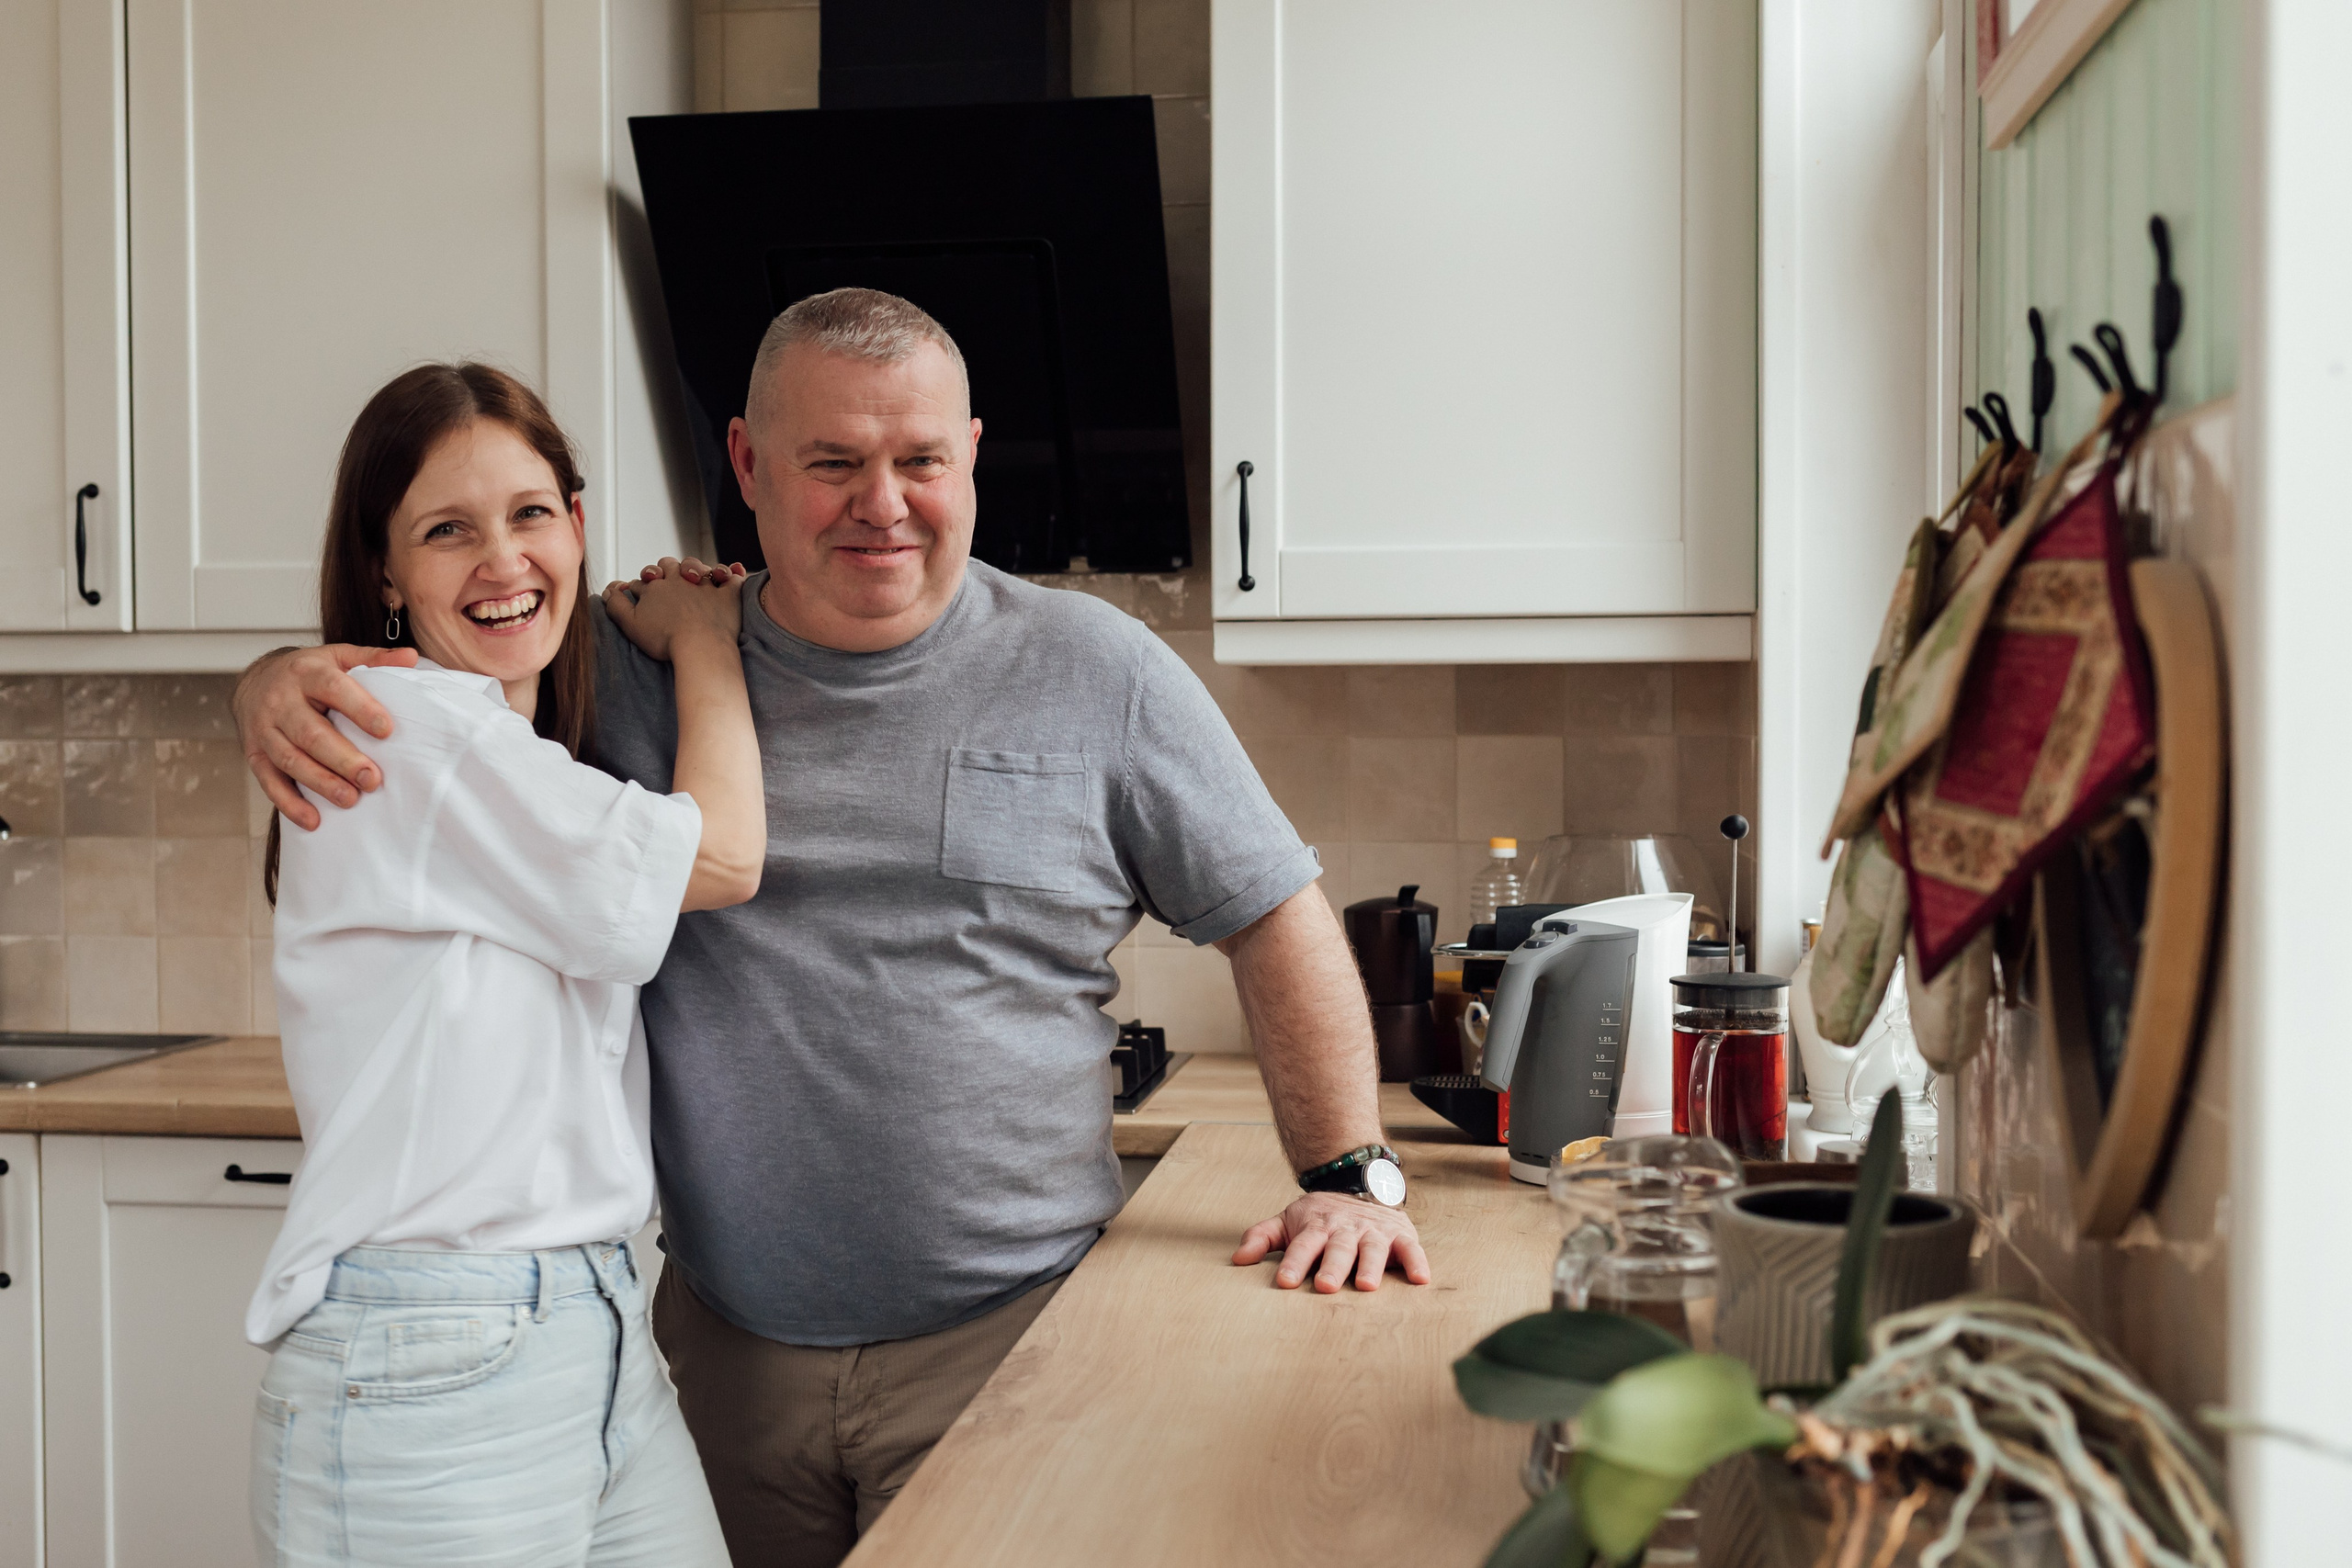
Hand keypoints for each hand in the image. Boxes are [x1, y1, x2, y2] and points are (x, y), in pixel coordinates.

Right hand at [235, 643, 418, 828]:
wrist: (255, 680)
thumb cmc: (308, 673)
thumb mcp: (338, 657)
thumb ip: (373, 659)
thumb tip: (412, 658)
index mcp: (306, 673)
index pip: (333, 689)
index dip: (360, 709)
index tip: (387, 730)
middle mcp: (280, 701)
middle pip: (310, 733)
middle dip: (342, 759)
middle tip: (373, 779)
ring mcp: (264, 730)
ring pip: (290, 760)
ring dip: (320, 782)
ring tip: (350, 799)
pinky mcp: (254, 755)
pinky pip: (269, 782)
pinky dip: (290, 804)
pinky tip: (313, 820)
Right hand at [604, 557, 746, 661]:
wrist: (699, 646)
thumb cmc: (664, 639)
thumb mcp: (631, 624)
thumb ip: (616, 605)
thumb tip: (607, 590)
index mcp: (656, 586)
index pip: (644, 581)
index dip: (639, 586)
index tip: (638, 592)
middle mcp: (679, 580)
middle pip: (668, 565)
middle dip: (664, 569)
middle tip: (664, 579)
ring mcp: (705, 585)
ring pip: (697, 566)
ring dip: (693, 567)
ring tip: (693, 576)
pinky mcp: (727, 595)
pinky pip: (732, 578)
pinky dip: (732, 574)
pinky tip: (734, 572)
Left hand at [1232, 1194, 1431, 1292]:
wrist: (1359, 1182)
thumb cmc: (1320, 1217)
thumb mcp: (1289, 1221)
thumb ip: (1262, 1237)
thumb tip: (1237, 1259)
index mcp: (1316, 1228)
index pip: (1302, 1246)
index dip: (1293, 1263)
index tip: (1283, 1282)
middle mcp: (1345, 1230)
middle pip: (1338, 1249)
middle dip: (1331, 1266)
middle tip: (1324, 1285)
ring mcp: (1374, 1232)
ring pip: (1372, 1249)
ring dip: (1370, 1266)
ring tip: (1366, 1286)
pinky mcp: (1400, 1236)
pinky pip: (1410, 1249)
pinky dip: (1416, 1262)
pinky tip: (1420, 1279)